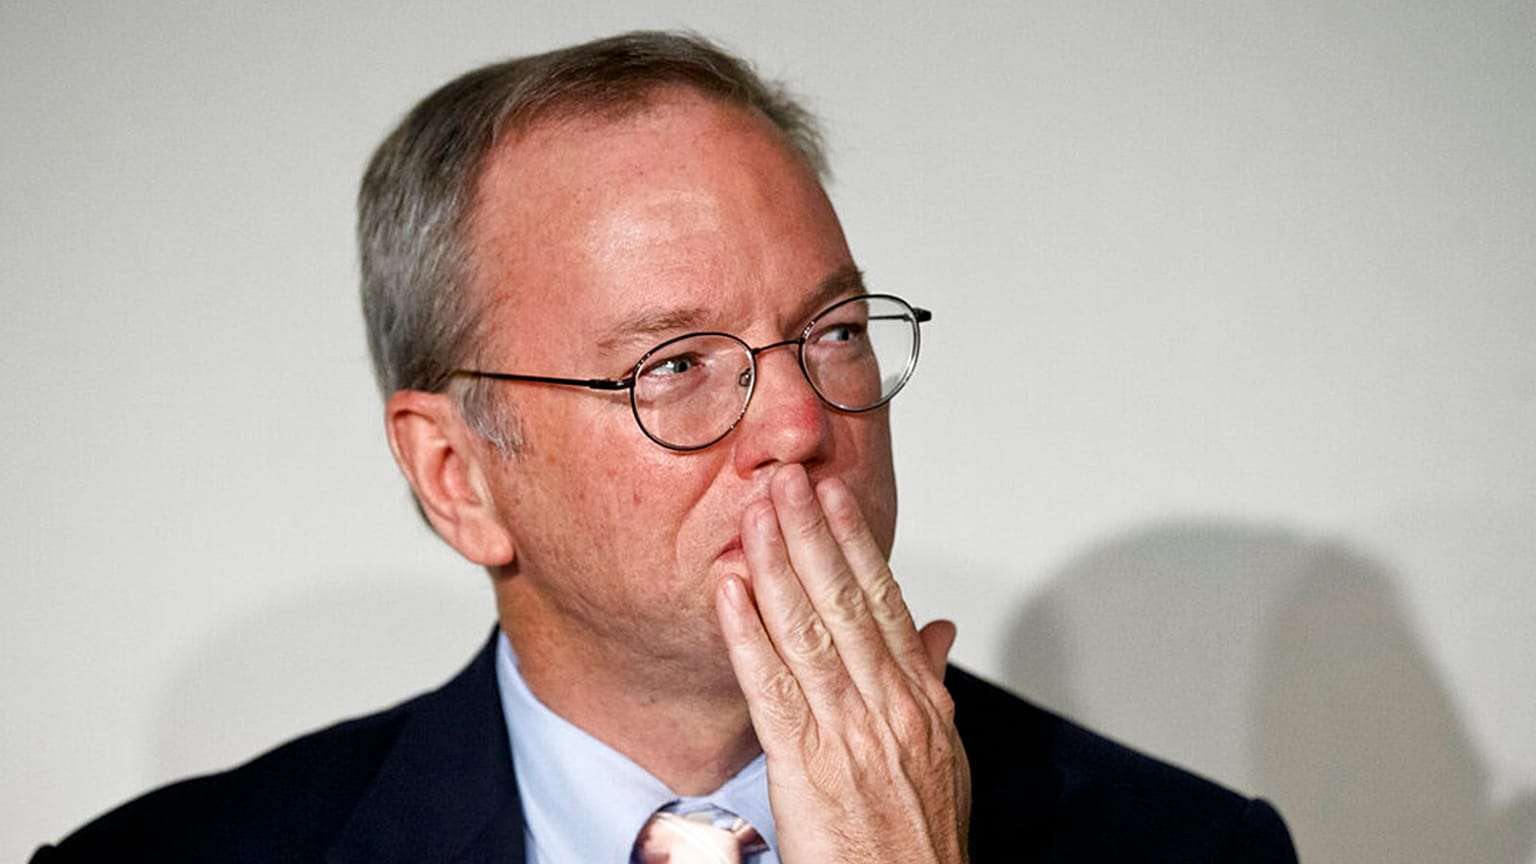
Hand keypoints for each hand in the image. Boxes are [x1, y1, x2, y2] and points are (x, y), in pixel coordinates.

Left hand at [715, 464, 970, 862]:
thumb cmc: (921, 840)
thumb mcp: (942, 755)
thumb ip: (930, 683)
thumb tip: (934, 629)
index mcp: (920, 700)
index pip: (885, 601)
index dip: (856, 543)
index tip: (834, 496)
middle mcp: (888, 707)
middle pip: (847, 601)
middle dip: (813, 533)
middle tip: (787, 477)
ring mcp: (848, 734)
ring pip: (809, 631)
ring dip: (778, 564)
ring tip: (757, 513)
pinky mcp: (807, 768)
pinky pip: (772, 690)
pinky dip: (748, 637)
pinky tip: (730, 593)